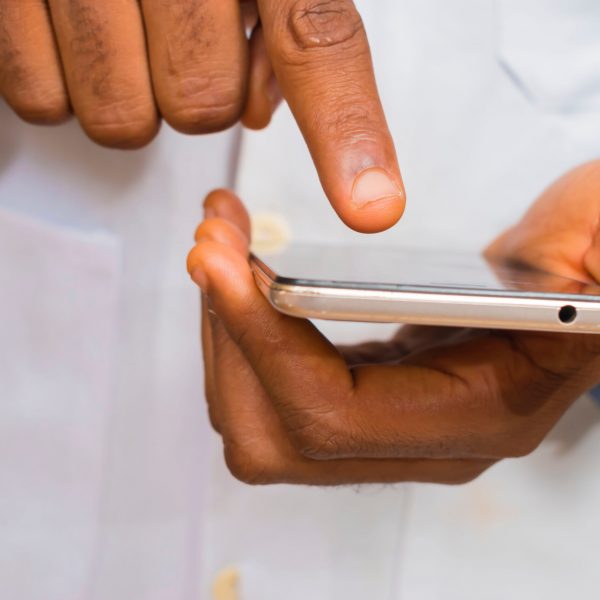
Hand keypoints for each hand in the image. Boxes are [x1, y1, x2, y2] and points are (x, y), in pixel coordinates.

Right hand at [0, 0, 403, 231]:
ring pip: (125, 120)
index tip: (372, 207)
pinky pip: (45, 102)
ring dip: (126, 93)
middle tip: (174, 35)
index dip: (346, 133)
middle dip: (194, 89)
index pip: (316, 42)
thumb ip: (283, 22)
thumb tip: (265, 107)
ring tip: (116, 28)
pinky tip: (65, 30)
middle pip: (204, 107)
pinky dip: (59, 83)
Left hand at [186, 162, 599, 485]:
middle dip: (225, 339)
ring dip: (223, 330)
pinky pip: (273, 384)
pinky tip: (243, 271)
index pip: (329, 416)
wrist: (586, 277)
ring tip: (220, 245)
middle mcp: (420, 439)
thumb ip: (576, 260)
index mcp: (476, 415)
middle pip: (270, 435)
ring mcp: (387, 421)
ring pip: (257, 416)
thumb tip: (502, 275)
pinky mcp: (363, 389)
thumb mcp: (596, 243)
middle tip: (212, 244)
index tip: (223, 264)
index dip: (262, 344)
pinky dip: (242, 327)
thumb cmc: (593, 261)